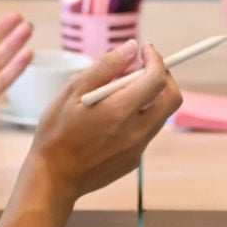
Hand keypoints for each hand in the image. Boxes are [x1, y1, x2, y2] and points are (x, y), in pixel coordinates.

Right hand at [27, 41, 181, 198]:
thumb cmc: (57, 133)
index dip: (156, 59)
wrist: (53, 178)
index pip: (158, 79)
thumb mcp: (72, 91)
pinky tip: (111, 119)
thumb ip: (105, 67)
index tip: (145, 50)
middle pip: (172, 98)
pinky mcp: (134, 160)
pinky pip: (146, 131)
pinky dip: (138, 117)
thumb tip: (131, 48)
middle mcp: (136, 132)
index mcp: (120, 111)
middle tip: (143, 68)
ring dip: (150, 97)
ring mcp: (138, 149)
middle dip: (164, 77)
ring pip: (160, 114)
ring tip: (119, 93)